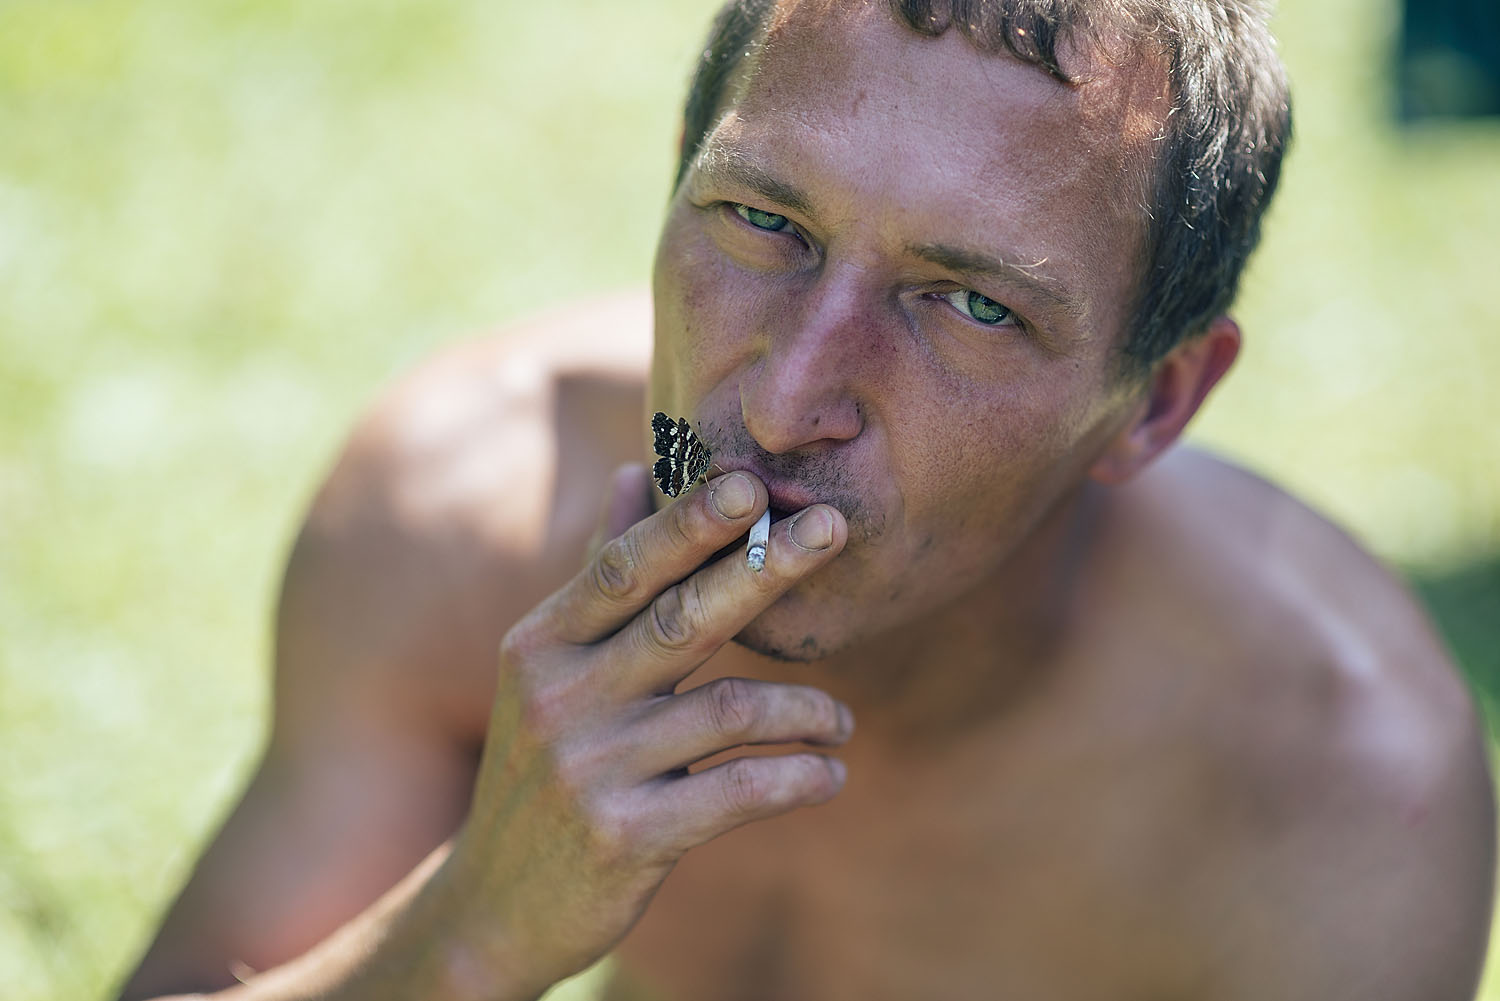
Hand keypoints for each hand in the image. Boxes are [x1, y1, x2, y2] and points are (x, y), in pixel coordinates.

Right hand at [439, 464, 852, 995]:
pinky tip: (829, 774)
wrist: (496, 906)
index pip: (624, 567)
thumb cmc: (542, 769)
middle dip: (763, 568)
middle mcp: (560, 697)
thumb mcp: (550, 670)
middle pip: (682, 617)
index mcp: (541, 645)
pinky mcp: (625, 835)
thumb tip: (634, 473)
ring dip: (806, 710)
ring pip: (729, 709)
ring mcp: (591, 768)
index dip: (688, 522)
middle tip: (833, 530)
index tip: (751, 484)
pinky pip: (738, 790)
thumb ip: (599, 578)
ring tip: (838, 722)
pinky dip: (797, 777)